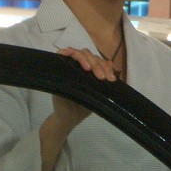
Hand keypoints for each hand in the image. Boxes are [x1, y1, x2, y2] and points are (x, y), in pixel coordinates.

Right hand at [39, 47, 118, 170]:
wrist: (69, 119)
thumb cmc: (84, 106)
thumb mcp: (98, 92)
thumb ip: (104, 79)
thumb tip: (111, 64)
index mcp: (89, 70)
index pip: (98, 61)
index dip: (105, 67)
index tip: (111, 79)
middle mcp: (79, 65)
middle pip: (90, 56)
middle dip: (98, 65)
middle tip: (102, 78)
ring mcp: (68, 66)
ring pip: (79, 54)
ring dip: (85, 60)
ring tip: (89, 69)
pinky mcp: (58, 69)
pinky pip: (62, 55)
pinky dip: (67, 52)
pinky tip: (68, 54)